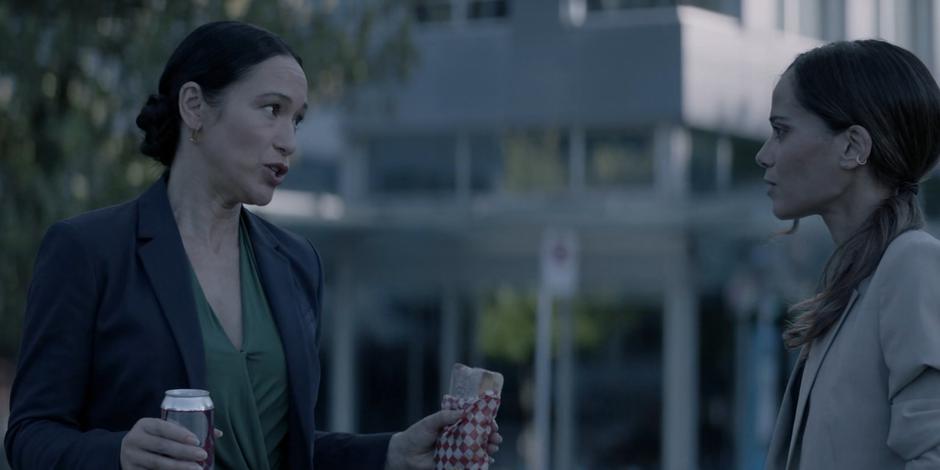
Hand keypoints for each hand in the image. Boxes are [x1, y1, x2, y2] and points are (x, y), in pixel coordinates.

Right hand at [120, 418, 221, 469]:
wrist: (129, 451)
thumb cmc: (155, 438)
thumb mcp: (164, 430)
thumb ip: (185, 430)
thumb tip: (218, 433)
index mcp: (144, 424)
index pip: (162, 427)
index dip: (179, 433)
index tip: (196, 441)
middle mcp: (134, 439)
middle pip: (162, 446)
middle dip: (184, 452)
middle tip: (202, 456)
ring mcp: (130, 457)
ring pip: (157, 463)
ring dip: (179, 467)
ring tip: (197, 469)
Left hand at [384, 410, 502, 469]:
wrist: (405, 455)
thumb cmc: (416, 435)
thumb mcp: (430, 422)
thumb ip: (445, 416)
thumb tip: (463, 412)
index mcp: (453, 422)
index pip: (473, 419)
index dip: (485, 420)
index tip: (492, 422)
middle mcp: (458, 435)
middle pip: (479, 434)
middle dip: (490, 435)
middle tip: (496, 436)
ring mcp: (458, 449)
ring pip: (478, 447)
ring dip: (489, 447)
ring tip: (494, 446)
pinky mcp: (455, 462)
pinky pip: (471, 461)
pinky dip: (481, 460)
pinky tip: (489, 459)